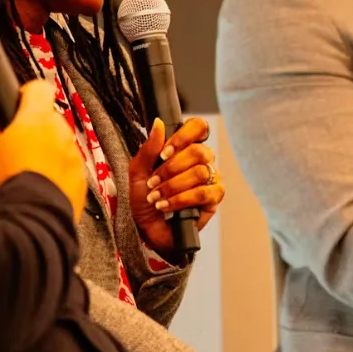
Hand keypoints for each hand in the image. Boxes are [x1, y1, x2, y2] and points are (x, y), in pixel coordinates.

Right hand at [0, 81, 85, 218]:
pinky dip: (58, 171)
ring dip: (47, 149)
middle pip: (49, 118)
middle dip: (35, 127)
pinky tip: (40, 184)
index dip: (26, 94)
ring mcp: (74, 155)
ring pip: (61, 143)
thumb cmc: (8, 183)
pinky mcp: (81, 178)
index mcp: (37, 118)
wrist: (32, 218)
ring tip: (26, 169)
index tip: (16, 105)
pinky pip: (69, 166)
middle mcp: (61, 132)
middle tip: (14, 145)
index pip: (39, 88)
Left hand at [127, 118, 223, 255]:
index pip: (198, 128)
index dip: (183, 136)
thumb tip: (159, 123)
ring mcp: (211, 179)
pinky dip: (181, 199)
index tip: (164, 153)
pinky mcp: (214, 199)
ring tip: (156, 197)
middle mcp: (203, 161)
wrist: (146, 228)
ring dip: (172, 186)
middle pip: (199, 151)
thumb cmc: (144, 198)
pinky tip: (166, 206)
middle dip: (171, 168)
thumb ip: (148, 148)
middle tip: (153, 182)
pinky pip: (203, 193)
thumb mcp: (138, 171)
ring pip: (200, 173)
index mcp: (186, 148)